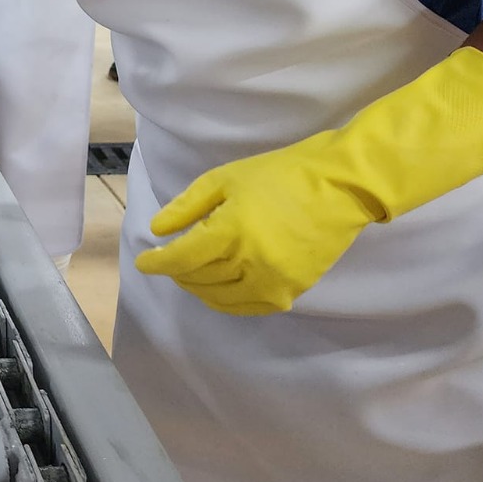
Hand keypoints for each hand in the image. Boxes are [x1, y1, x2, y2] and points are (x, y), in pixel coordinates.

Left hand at [136, 47, 482, 314]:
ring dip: (198, 288)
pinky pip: (249, 307)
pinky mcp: (292, 291)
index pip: (182, 259)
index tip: (143, 261)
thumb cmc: (278, 174)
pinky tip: (219, 287)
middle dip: (177, 272)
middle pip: (198, 279)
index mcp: (230, 232)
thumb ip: (187, 207)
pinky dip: (227, 301)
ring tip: (189, 273)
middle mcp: (249, 263)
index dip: (157, 263)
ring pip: (221, 298)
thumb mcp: (224, 179)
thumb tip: (158, 232)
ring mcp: (273, 281)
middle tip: (167, 261)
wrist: (340, 188)